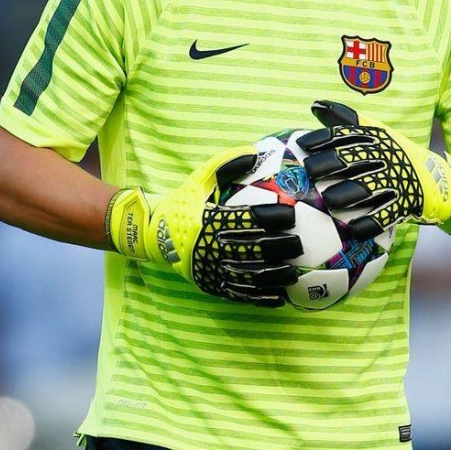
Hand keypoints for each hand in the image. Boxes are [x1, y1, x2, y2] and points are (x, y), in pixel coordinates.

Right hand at [107, 149, 302, 306]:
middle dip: (279, 247)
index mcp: (208, 219)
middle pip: (252, 248)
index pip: (246, 219)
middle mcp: (209, 246)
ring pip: (248, 275)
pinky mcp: (210, 285)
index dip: (271, 218)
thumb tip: (254, 152)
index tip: (291, 215)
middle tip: (299, 244)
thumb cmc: (181, 204)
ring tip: (293, 273)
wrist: (152, 234)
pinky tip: (279, 298)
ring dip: (274, 276)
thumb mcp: (198, 179)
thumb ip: (226, 164)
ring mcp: (210, 269)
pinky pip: (239, 294)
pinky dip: (260, 298)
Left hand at [296, 100, 450, 238]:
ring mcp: (397, 179)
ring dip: (347, 194)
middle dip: (330, 164)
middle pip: (354, 158)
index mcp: (377, 138)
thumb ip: (346, 120)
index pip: (347, 134)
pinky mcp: (406, 202)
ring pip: (368, 187)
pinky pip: (386, 214)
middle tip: (309, 172)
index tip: (303, 144)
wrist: (439, 179)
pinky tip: (353, 228)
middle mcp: (386, 156)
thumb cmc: (395, 155)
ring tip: (329, 201)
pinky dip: (369, 223)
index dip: (323, 138)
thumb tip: (316, 104)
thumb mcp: (376, 133)